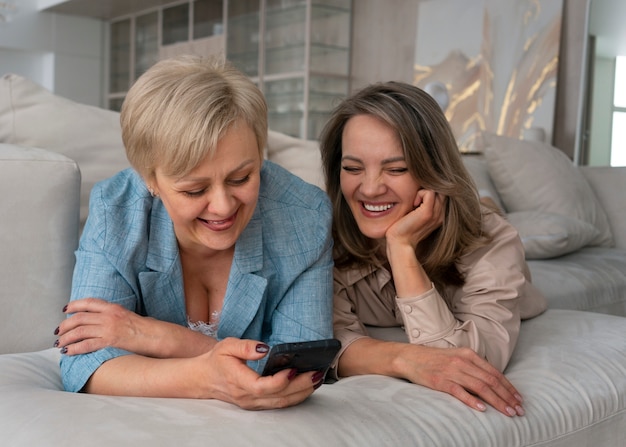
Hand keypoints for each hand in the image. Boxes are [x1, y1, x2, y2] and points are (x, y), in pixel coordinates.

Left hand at [55, 297, 214, 357]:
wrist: (156, 336)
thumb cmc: (145, 329)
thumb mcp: (128, 316)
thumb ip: (115, 316)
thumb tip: (103, 322)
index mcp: (114, 308)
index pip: (89, 303)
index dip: (74, 305)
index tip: (65, 310)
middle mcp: (109, 316)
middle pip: (79, 318)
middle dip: (65, 325)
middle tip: (58, 332)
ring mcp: (109, 328)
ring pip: (79, 331)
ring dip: (66, 338)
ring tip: (59, 344)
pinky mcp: (110, 340)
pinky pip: (86, 344)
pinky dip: (74, 348)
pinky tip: (68, 352)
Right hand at [194, 338, 324, 409]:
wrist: (204, 379)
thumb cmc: (216, 360)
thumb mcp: (226, 346)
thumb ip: (245, 346)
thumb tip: (265, 349)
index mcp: (238, 381)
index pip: (262, 387)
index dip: (280, 380)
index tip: (293, 368)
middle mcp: (247, 397)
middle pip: (278, 397)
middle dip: (300, 386)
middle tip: (317, 373)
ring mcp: (253, 404)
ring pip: (281, 403)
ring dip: (302, 393)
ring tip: (317, 379)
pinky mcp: (258, 404)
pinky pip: (279, 404)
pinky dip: (295, 397)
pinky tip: (307, 387)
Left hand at [386, 189, 443, 248]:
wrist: (400, 243)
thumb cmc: (404, 228)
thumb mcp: (415, 214)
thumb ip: (422, 204)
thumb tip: (420, 190)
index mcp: (439, 216)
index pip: (442, 194)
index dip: (430, 192)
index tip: (417, 201)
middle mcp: (441, 215)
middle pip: (441, 190)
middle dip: (428, 190)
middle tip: (416, 199)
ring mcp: (436, 214)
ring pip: (437, 189)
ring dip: (423, 191)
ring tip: (414, 203)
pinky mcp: (428, 213)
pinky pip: (430, 191)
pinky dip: (420, 193)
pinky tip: (413, 204)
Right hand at [397, 344, 523, 416]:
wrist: (410, 358)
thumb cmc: (435, 359)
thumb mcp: (457, 357)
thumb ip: (473, 366)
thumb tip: (492, 381)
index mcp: (468, 354)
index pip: (494, 373)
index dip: (509, 387)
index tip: (519, 399)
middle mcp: (462, 361)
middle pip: (491, 381)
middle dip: (507, 396)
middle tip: (519, 410)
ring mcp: (451, 371)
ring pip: (480, 387)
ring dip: (497, 401)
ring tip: (508, 412)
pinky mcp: (440, 381)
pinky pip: (459, 392)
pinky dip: (472, 401)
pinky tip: (483, 409)